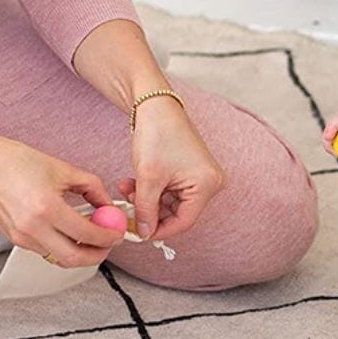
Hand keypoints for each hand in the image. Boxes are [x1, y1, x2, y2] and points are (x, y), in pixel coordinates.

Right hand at [0, 135, 123, 267]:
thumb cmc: (16, 162)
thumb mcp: (63, 169)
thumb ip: (92, 188)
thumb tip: (108, 206)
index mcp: (46, 207)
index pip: (86, 234)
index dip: (108, 236)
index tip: (117, 232)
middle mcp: (31, 227)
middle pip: (73, 258)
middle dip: (97, 255)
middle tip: (108, 244)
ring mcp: (21, 237)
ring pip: (59, 257)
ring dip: (79, 251)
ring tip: (90, 234)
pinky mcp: (15, 240)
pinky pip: (45, 250)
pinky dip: (62, 245)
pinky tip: (68, 231)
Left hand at [119, 97, 224, 240]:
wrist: (156, 105)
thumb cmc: (157, 133)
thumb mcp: (148, 178)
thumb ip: (146, 210)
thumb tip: (144, 233)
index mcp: (206, 185)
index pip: (184, 222)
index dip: (159, 230)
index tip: (138, 232)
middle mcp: (210, 182)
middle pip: (178, 212)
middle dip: (150, 210)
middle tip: (128, 208)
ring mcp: (201, 176)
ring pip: (171, 202)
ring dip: (148, 199)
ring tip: (127, 188)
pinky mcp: (191, 171)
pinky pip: (171, 190)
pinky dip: (153, 189)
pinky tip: (135, 182)